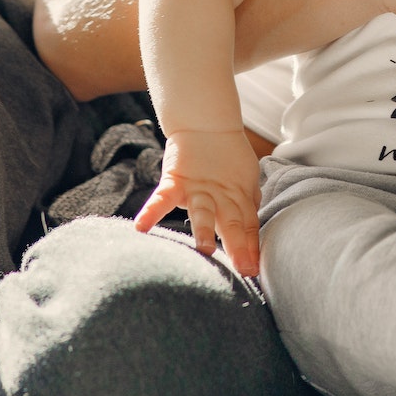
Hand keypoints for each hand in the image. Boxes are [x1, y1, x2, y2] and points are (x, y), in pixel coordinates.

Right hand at [133, 129, 263, 275]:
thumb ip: (247, 208)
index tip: (254, 271)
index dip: (252, 247)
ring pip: (202, 212)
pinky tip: (141, 227)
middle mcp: (219, 197)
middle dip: (237, 246)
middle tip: (244, 268)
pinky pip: (162, 198)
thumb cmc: (228, 158)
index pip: (247, 226)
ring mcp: (197, 189)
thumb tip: (253, 238)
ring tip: (205, 248)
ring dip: (204, 230)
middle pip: (230, 223)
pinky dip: (151, 211)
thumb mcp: (245, 183)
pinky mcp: (176, 180)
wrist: (205, 124)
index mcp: (237, 199)